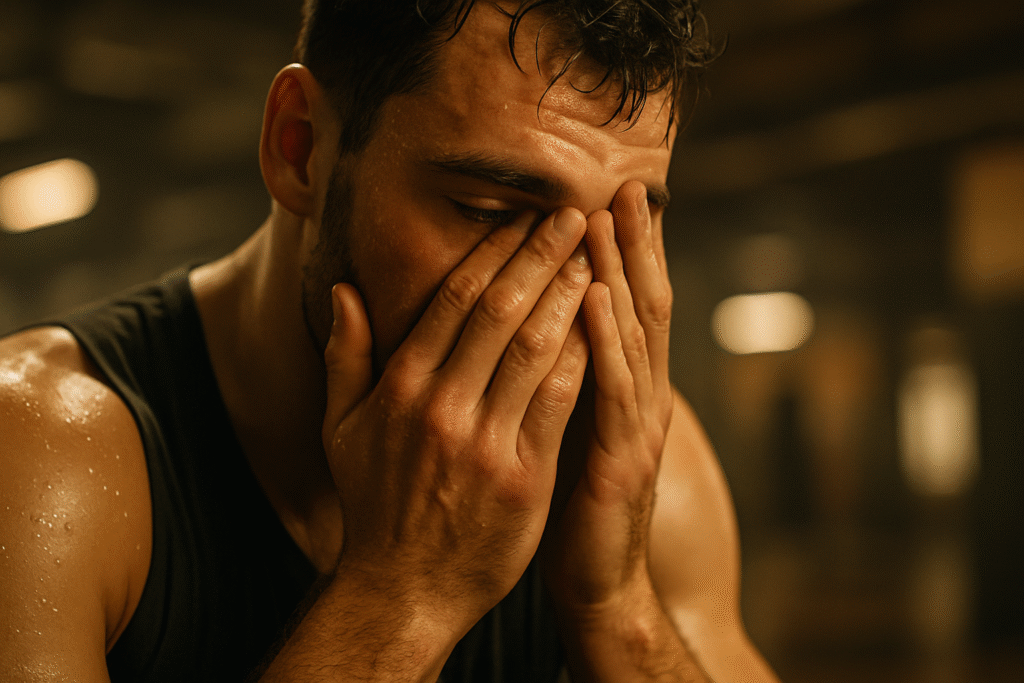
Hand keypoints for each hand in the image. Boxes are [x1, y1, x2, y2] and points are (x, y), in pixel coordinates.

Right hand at [320, 207, 593, 636]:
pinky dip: (581, 358)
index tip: (526, 218)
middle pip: (500, 311)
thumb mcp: (340, 429)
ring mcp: (483, 442)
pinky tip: (602, 326)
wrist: (402, 590)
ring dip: (569, 296)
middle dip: (541, 256)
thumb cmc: (373, 505)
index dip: (496, 252)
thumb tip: (346, 290)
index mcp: (401, 387)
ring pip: (535, 348)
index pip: (455, 300)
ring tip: (596, 256)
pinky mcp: (522, 478)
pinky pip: (559, 404)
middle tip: (574, 214)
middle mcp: (441, 406)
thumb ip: (344, 355)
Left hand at [542, 180, 674, 610]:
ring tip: (610, 218)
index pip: (625, 306)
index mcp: (622, 388)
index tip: (608, 196)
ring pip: (634, 336)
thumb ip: (567, 377)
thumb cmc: (572, 502)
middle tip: (625, 185)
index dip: (623, 253)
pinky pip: (614, 389)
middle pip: (641, 305)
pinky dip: (608, 338)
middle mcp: (639, 398)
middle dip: (634, 245)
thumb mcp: (571, 428)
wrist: (595, 582)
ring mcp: (635, 428)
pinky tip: (598, 296)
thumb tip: (545, 327)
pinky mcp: (622, 461)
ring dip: (624, 273)